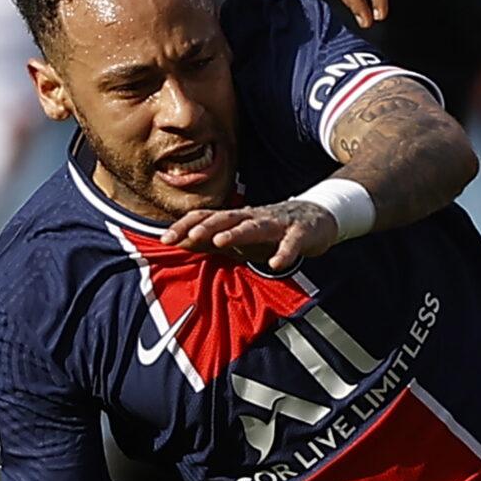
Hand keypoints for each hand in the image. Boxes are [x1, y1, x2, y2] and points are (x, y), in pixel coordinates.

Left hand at [161, 200, 338, 273]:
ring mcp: (277, 223)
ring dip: (237, 233)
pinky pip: (292, 242)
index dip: (185, 226)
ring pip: (255, 225)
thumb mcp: (239, 237)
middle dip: (207, 226)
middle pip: (227, 217)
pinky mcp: (301, 233)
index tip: (165, 239)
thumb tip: (180, 242)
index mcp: (236, 218)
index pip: (206, 217)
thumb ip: (211, 240)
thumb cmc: (271, 231)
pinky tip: (275, 264)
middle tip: (189, 237)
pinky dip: (284, 253)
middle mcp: (253, 217)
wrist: (315, 220)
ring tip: (221, 242)